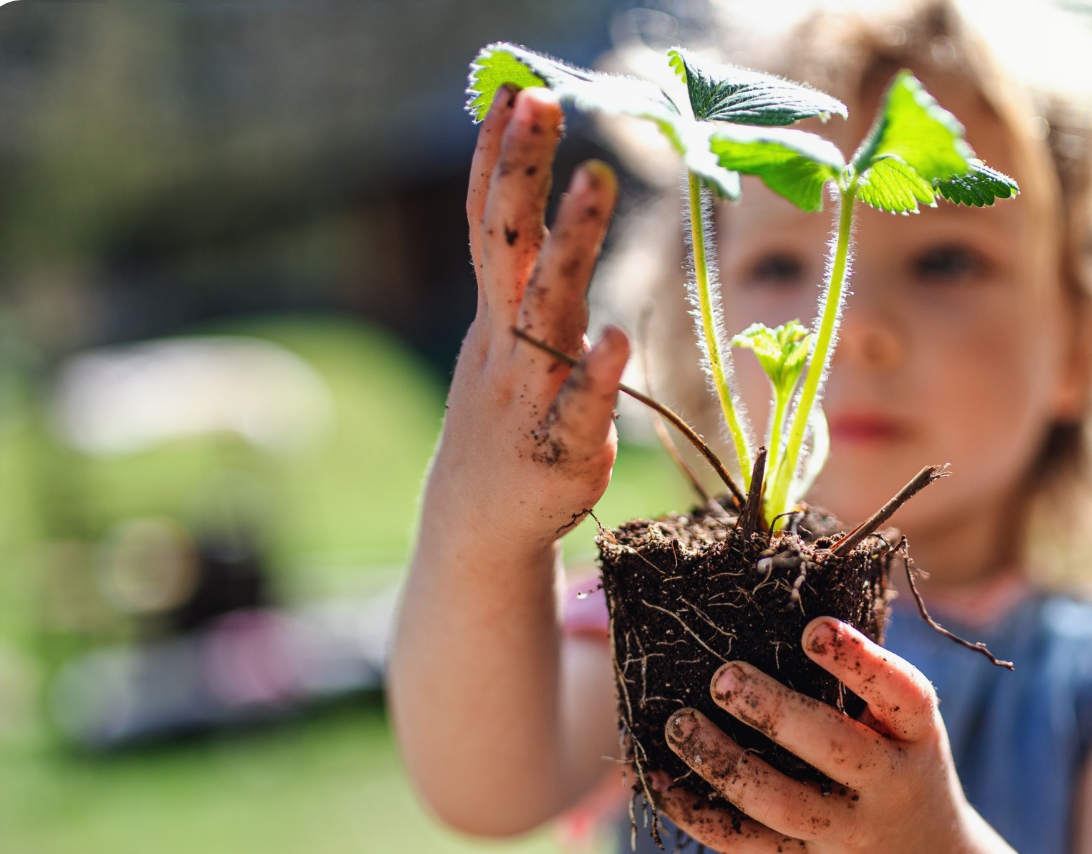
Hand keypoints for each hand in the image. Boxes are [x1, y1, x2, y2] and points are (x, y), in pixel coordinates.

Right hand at [428, 85, 628, 547]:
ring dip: (567, 248)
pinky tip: (613, 340)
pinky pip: (577, 409)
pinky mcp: (560, 449)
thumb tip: (534, 204)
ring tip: (592, 183)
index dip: (501, 160)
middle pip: (509, 249)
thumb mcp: (504, 341)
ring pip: (544, 314)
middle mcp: (506, 345)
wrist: (479, 525)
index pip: (491, 225)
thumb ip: (523, 280)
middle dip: (522, 173)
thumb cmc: (506, 418)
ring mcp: (528, 395)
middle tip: (541, 101)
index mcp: (497, 317)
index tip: (515, 90)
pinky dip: (593, 376)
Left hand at [660, 616, 970, 853]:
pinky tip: (659, 782)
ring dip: (723, 761)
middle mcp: (891, 787)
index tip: (812, 629)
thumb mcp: (903, 728)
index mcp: (917, 737)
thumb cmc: (897, 769)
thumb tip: (778, 605)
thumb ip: (860, 681)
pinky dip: (697, 813)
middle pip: (834, 749)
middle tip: (723, 677)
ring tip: (679, 724)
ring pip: (780, 802)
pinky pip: (747, 844)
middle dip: (774, 712)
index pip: (902, 694)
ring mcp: (850, 835)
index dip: (860, 661)